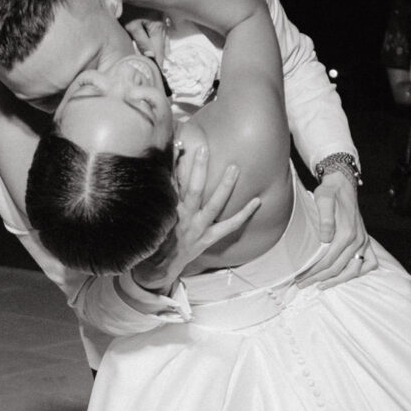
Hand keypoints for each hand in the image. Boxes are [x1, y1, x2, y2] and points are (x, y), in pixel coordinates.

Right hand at [130, 136, 258, 294]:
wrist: (158, 266)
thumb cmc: (154, 236)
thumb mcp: (152, 213)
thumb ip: (161, 192)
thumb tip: (168, 168)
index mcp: (167, 208)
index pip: (170, 181)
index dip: (174, 163)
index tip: (179, 144)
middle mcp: (182, 217)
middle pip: (192, 189)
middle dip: (198, 168)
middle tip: (204, 149)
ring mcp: (197, 228)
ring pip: (213, 205)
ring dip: (224, 186)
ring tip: (234, 168)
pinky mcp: (208, 238)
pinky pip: (229, 226)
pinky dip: (244, 214)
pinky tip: (257, 201)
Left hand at [289, 164, 371, 289]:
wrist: (343, 184)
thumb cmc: (330, 193)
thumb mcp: (323, 200)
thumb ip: (325, 219)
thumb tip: (325, 239)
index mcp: (347, 233)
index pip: (328, 261)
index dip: (313, 272)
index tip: (300, 277)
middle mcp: (357, 240)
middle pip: (338, 268)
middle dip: (319, 279)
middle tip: (302, 284)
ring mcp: (363, 241)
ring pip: (354, 270)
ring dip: (336, 280)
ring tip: (320, 285)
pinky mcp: (365, 241)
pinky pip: (368, 263)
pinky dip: (356, 273)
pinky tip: (344, 276)